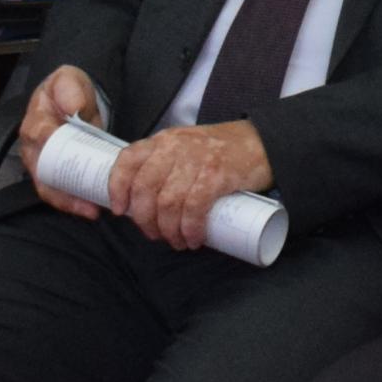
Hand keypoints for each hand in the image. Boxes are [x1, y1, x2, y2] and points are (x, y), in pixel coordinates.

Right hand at [17, 66, 104, 217]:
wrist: (73, 99)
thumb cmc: (68, 90)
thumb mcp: (68, 79)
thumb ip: (69, 88)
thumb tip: (74, 108)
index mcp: (35, 121)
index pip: (39, 136)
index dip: (52, 148)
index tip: (70, 158)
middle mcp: (34, 147)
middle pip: (42, 174)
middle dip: (62, 191)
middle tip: (88, 200)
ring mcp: (43, 163)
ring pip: (50, 188)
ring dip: (70, 202)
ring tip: (92, 210)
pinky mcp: (56, 173)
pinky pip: (60, 192)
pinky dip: (75, 203)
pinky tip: (93, 209)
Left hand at [107, 118, 274, 250]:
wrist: (264, 142)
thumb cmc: (222, 151)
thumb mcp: (187, 146)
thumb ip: (165, 164)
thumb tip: (143, 203)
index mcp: (164, 140)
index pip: (128, 160)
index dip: (117, 188)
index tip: (120, 210)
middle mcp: (176, 147)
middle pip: (145, 188)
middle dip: (145, 220)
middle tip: (154, 235)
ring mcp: (197, 159)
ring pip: (167, 202)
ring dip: (168, 230)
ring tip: (177, 241)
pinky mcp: (218, 174)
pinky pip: (194, 207)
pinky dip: (190, 228)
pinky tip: (193, 239)